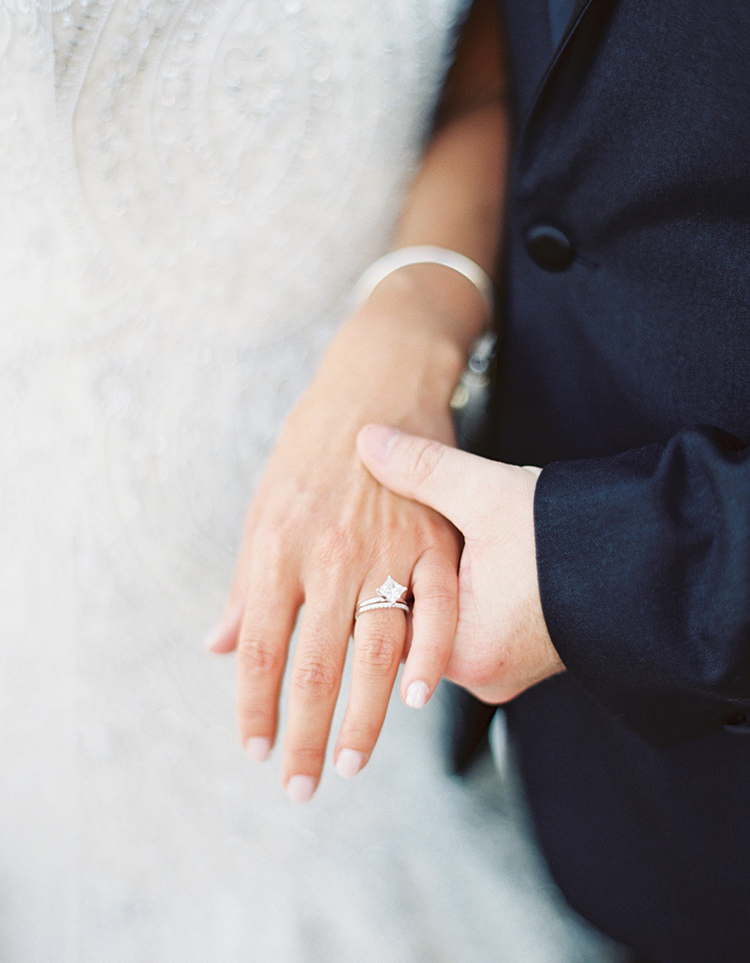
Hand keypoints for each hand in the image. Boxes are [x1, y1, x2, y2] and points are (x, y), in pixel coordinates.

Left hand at [206, 271, 470, 800]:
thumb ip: (246, 586)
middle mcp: (328, 554)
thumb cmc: (310, 450)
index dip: (256, 708)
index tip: (255, 752)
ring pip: (375, 650)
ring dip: (363, 716)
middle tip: (300, 786)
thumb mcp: (263, 509)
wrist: (376, 382)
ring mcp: (386, 547)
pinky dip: (430, 657)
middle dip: (304, 734)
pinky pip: (438, 609)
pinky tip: (419, 700)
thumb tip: (218, 646)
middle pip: (313, 664)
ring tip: (350, 763)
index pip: (261, 649)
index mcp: (276, 547)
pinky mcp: (435, 537)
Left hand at [357, 425, 564, 703]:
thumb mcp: (487, 493)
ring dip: (438, 584)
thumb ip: (423, 467)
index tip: (359, 537)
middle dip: (404, 577)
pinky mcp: (527, 654)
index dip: (368, 575)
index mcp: (462, 649)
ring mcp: (507, 667)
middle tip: (398, 534)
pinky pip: (477, 624)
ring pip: (445, 624)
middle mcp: (482, 672)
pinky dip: (466, 593)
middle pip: (413, 626)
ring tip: (445, 541)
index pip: (381, 623)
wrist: (658, 563)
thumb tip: (368, 438)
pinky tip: (477, 558)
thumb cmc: (573, 536)